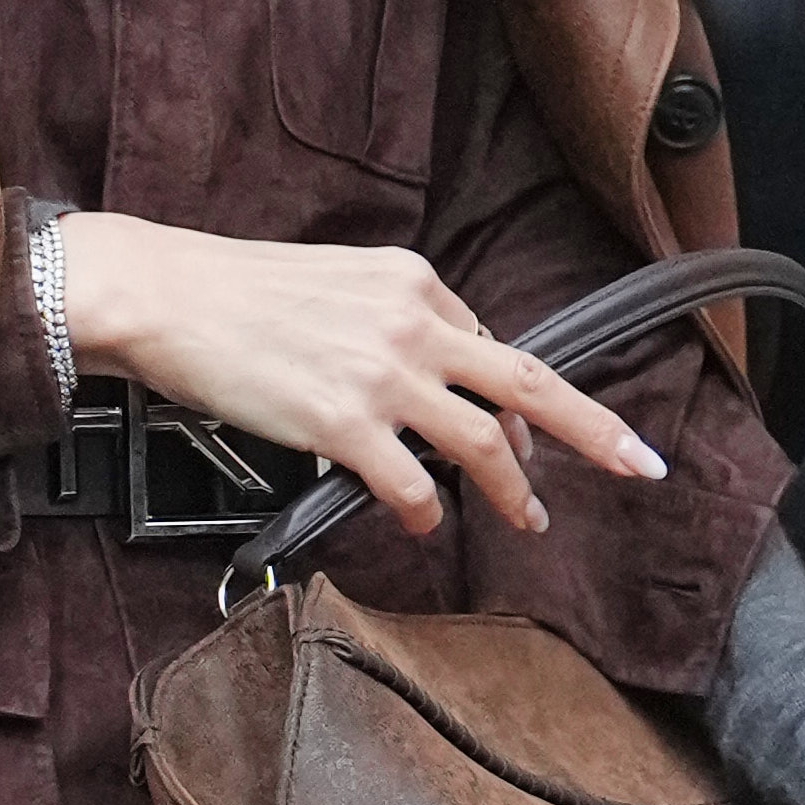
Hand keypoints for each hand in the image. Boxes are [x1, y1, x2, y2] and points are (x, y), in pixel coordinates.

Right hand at [54, 215, 670, 543]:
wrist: (166, 296)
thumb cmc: (234, 294)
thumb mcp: (335, 284)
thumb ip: (389, 324)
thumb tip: (426, 384)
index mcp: (412, 283)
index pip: (488, 344)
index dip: (517, 400)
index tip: (534, 434)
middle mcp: (411, 324)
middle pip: (526, 381)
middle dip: (592, 427)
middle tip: (638, 463)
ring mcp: (381, 375)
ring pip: (482, 441)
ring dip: (514, 488)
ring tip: (530, 518)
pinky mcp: (342, 422)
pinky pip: (412, 482)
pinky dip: (428, 510)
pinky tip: (424, 521)